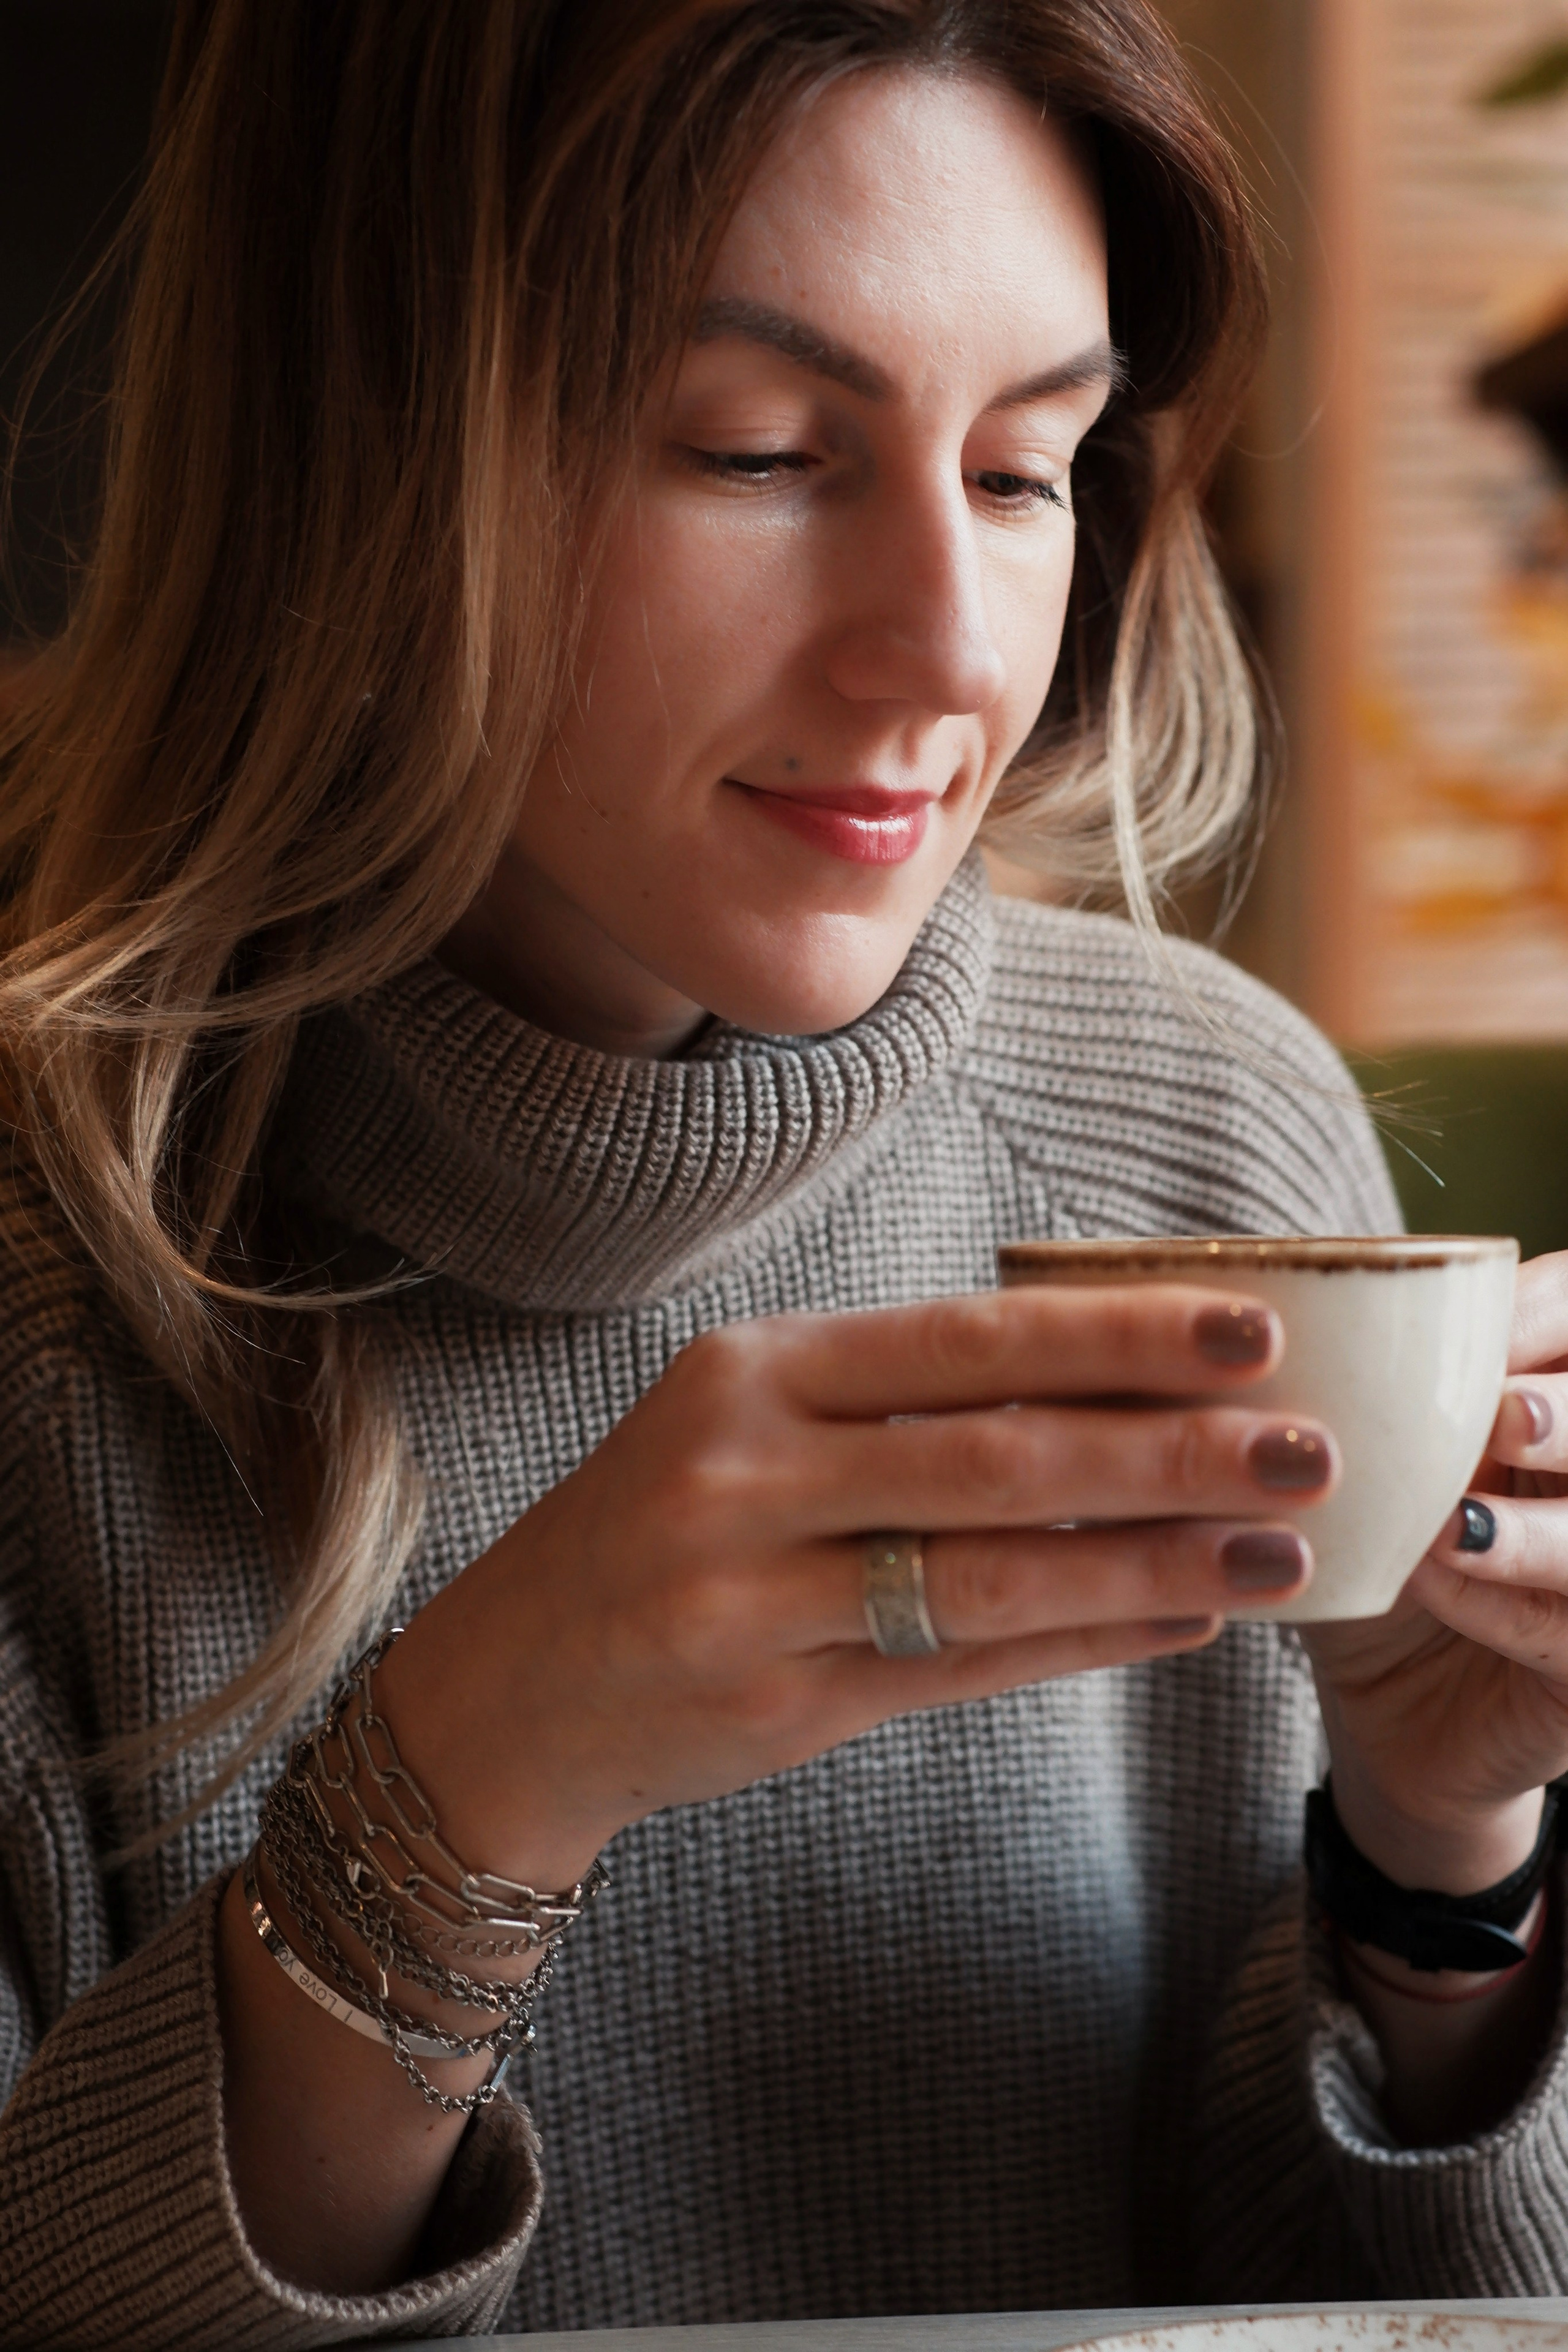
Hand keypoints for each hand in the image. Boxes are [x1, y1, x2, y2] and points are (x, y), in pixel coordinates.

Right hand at [223, 1281, 1331, 2288]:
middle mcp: (744, 1470)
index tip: (1254, 1326)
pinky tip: (1179, 1623)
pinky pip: (960, 1667)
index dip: (1113, 1334)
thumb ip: (898, 1408)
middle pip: (995, 1452)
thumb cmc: (654, 1533)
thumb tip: (1109, 1392)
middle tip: (1306, 1446)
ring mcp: (752, 1593)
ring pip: (992, 1571)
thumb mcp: (747, 1426)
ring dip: (1153, 1562)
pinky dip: (1082, 1643)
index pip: (962, 1339)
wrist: (504, 1690)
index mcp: (749, 1372)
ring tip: (1278, 1552)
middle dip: (1169, 1448)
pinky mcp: (774, 1704)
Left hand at [1307, 1249, 1567, 1895]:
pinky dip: (1501, 1602)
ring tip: (1451, 1526)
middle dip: (1565, 1413)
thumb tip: (1259, 1318)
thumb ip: (1338, 1394)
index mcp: (1543, 1396)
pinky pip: (1566, 1626)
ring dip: (1533, 1527)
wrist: (1393, 1711)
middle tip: (1503, 1417)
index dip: (1535, 1314)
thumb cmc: (1371, 1557)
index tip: (1470, 1335)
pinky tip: (1433, 1585)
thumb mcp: (1350, 1464)